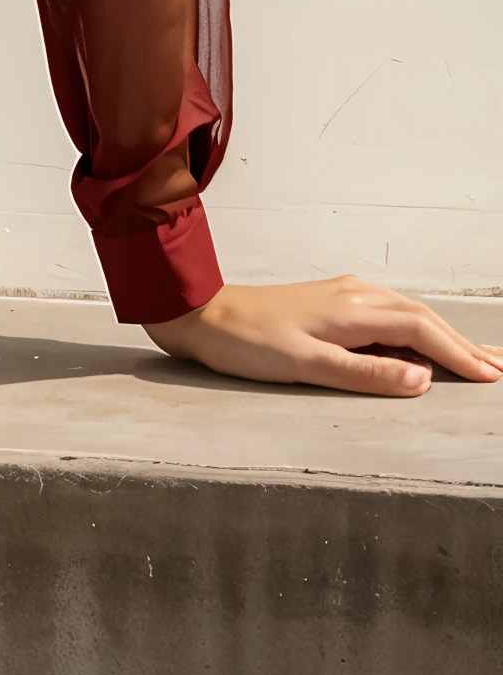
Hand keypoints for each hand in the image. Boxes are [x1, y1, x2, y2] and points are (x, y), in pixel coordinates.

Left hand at [145, 277, 502, 395]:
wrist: (201, 314)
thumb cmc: (247, 342)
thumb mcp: (308, 366)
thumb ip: (366, 374)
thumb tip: (422, 379)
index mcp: (353, 311)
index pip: (422, 332)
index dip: (459, 355)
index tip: (492, 377)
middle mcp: (353, 295)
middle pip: (422, 319)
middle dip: (462, 343)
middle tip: (500, 368)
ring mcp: (341, 295)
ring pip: (406, 314)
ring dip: (442, 335)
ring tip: (474, 357)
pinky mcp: (329, 302)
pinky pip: (386, 314)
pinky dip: (414, 329)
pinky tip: (419, 343)